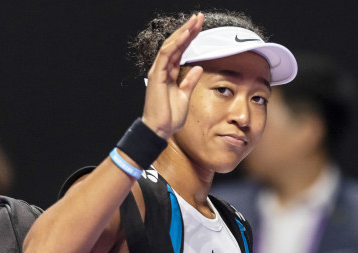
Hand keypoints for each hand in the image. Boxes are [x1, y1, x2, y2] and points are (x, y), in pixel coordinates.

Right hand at [141, 13, 204, 139]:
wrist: (160, 130)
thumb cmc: (169, 116)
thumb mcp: (185, 96)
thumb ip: (189, 81)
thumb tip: (198, 68)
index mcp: (169, 73)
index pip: (180, 50)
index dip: (190, 37)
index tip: (200, 26)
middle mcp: (162, 69)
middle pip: (176, 44)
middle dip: (188, 29)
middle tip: (199, 17)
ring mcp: (158, 71)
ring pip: (171, 45)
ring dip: (183, 32)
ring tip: (194, 21)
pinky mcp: (157, 76)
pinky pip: (166, 55)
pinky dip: (176, 44)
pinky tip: (186, 35)